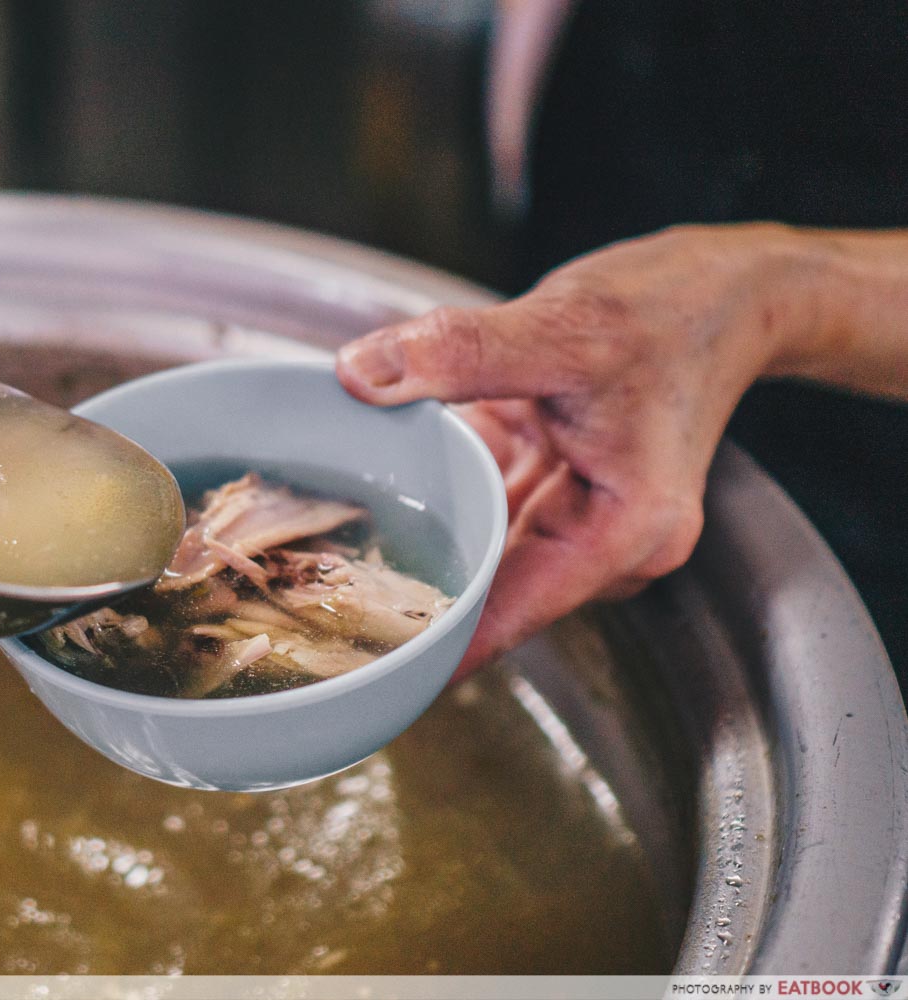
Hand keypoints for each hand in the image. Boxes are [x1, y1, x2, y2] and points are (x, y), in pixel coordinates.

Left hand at [336, 224, 820, 675]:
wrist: (722, 289)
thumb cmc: (675, 314)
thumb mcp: (564, 328)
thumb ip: (461, 351)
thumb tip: (363, 375)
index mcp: (622, 531)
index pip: (512, 613)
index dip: (437, 645)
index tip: (370, 670)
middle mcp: (599, 539)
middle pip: (488, 590)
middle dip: (410, 599)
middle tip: (319, 613)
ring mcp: (571, 514)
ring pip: (474, 545)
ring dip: (413, 545)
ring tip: (322, 566)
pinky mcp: (546, 482)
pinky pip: (474, 499)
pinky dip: (430, 490)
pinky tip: (364, 495)